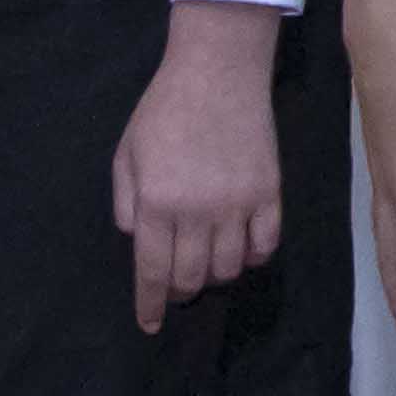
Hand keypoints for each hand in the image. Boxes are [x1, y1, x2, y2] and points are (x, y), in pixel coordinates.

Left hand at [115, 0, 286, 331]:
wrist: (218, 71)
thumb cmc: (164, 109)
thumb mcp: (126, 153)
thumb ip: (126, 202)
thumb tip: (138, 240)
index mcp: (157, 202)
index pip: (153, 271)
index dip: (150, 304)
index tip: (150, 324)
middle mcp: (197, 212)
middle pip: (192, 278)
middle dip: (180, 291)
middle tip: (177, 285)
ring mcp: (237, 205)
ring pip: (229, 269)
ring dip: (215, 275)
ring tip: (207, 261)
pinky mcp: (269, 194)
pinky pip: (265, 246)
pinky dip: (252, 257)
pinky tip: (240, 247)